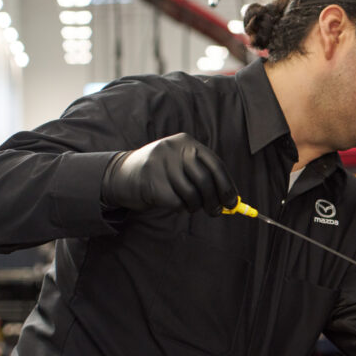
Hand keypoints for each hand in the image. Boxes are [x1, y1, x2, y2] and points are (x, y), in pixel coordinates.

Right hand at [101, 133, 237, 213]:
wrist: (123, 174)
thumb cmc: (164, 174)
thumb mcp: (183, 166)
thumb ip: (207, 178)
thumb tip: (231, 202)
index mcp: (187, 142)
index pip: (216, 165)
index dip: (227, 186)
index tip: (232, 204)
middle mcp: (174, 149)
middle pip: (205, 180)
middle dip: (215, 200)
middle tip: (216, 212)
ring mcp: (160, 163)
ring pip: (192, 194)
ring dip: (196, 206)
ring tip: (191, 206)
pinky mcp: (151, 181)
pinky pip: (176, 202)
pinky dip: (180, 208)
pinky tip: (173, 202)